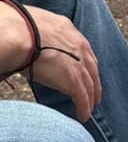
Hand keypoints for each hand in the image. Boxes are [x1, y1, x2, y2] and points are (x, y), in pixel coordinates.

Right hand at [1, 2, 101, 121]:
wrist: (20, 33)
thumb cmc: (19, 26)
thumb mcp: (36, 25)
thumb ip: (43, 36)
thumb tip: (34, 44)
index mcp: (69, 31)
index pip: (83, 50)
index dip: (86, 64)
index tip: (86, 73)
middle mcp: (79, 47)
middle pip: (92, 70)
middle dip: (94, 84)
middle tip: (94, 96)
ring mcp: (79, 64)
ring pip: (89, 86)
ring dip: (90, 100)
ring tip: (89, 110)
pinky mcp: (73, 79)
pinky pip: (82, 98)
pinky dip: (84, 108)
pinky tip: (83, 116)